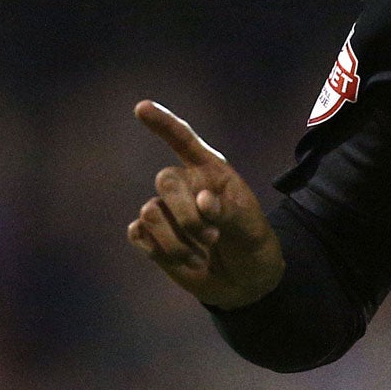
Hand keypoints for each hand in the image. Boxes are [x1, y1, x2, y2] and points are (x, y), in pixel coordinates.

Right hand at [126, 100, 284, 308]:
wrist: (244, 281)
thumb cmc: (252, 244)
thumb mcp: (252, 228)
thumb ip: (229, 211)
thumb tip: (202, 199)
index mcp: (211, 171)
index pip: (184, 140)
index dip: (163, 124)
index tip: (141, 108)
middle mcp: (185, 185)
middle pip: (165, 179)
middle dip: (187, 214)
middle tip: (212, 238)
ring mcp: (166, 210)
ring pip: (150, 212)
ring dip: (177, 241)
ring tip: (202, 255)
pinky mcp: (152, 236)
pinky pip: (138, 234)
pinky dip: (160, 251)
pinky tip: (184, 260)